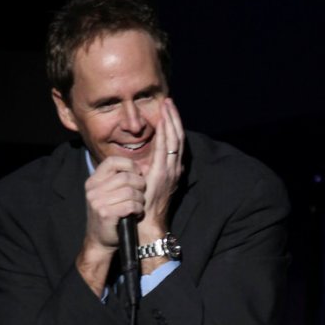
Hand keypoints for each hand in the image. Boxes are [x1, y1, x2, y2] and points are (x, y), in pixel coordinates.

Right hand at [77, 157, 145, 295]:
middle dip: (139, 184)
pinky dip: (138, 209)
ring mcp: (98, 202)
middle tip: (142, 193)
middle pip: (125, 176)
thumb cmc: (109, 216)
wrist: (100, 241)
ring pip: (130, 191)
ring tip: (139, 205)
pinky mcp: (106, 214)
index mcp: (93, 181)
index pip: (112, 161)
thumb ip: (116, 180)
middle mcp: (93, 190)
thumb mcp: (106, 194)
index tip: (137, 174)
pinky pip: (130, 205)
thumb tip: (138, 167)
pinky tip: (137, 213)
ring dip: (140, 199)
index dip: (129, 165)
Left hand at [139, 99, 184, 240]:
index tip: (168, 111)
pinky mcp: (162, 173)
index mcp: (173, 170)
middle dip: (174, 117)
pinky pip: (166, 148)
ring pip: (174, 139)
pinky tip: (162, 121)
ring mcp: (170, 170)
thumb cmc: (146, 206)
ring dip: (171, 120)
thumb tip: (146, 161)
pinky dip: (166, 132)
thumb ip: (152, 171)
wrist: (149, 223)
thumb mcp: (151, 184)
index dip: (173, 125)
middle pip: (178, 137)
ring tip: (167, 105)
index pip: (175, 143)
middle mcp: (175, 168)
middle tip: (169, 101)